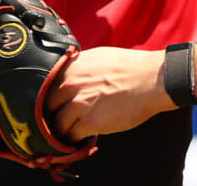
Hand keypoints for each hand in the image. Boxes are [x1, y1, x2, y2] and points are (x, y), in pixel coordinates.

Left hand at [48, 47, 174, 142]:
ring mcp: (79, 104)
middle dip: (52, 115)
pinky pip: (70, 137)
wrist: (152, 80)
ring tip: (70, 131)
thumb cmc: (130, 67)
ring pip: (55, 125)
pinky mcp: (90, 122)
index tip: (53, 105)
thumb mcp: (98, 57)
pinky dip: (73, 141)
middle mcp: (70, 84)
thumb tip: (68, 76)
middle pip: (46, 107)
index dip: (48, 98)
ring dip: (61, 130)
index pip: (44, 86)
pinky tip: (80, 137)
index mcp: (71, 67)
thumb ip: (78, 67)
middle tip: (60, 120)